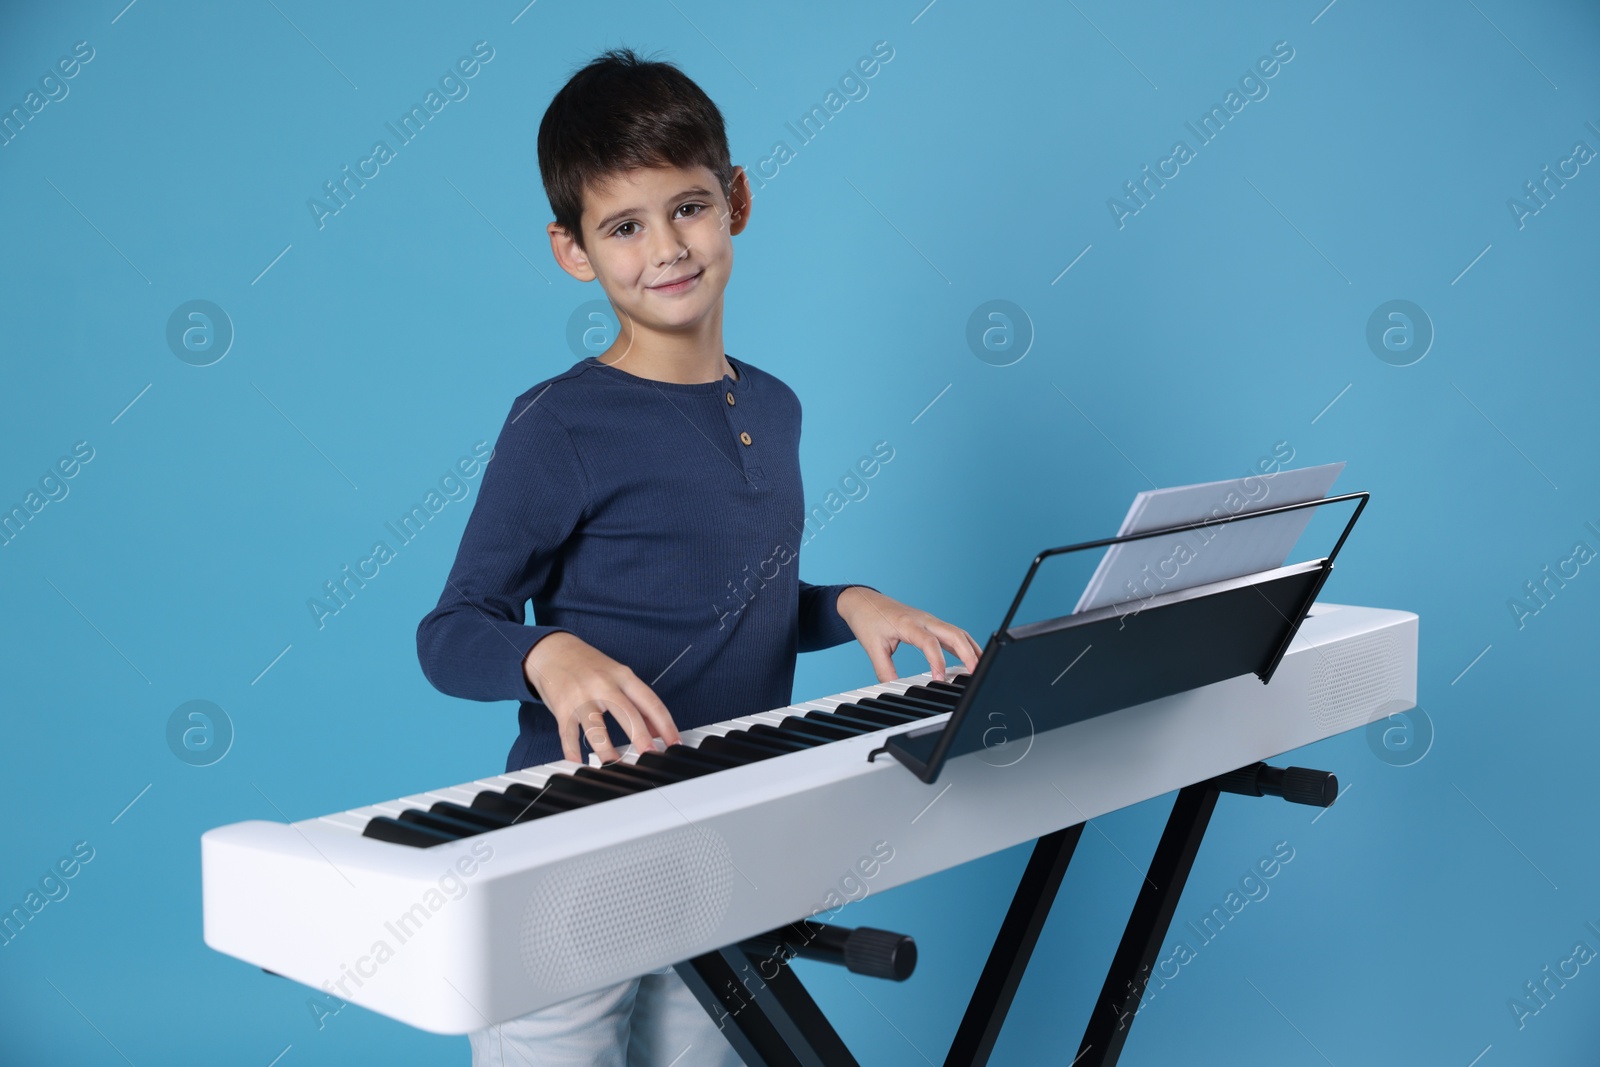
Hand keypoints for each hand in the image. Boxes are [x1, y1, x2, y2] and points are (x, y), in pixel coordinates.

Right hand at [522, 632, 680, 762]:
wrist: (553, 650)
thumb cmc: (590, 666)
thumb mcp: (618, 677)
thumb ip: (638, 703)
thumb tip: (657, 732)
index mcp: (623, 676)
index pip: (650, 701)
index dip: (666, 724)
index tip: (675, 743)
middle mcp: (603, 685)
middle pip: (627, 712)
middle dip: (641, 736)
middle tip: (651, 756)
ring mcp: (581, 696)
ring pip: (596, 726)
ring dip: (606, 749)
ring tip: (615, 766)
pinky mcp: (562, 707)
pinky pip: (568, 733)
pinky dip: (572, 751)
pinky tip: (579, 763)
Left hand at [835, 587, 981, 683]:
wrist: (863, 601)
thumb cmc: (868, 620)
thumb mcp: (872, 647)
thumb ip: (884, 670)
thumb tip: (892, 690)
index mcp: (908, 623)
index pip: (929, 642)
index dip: (937, 662)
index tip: (939, 679)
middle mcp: (923, 619)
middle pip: (953, 633)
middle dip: (968, 652)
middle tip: (976, 672)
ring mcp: (929, 620)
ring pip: (957, 632)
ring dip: (970, 648)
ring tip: (980, 667)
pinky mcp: (930, 624)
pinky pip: (952, 633)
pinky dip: (964, 645)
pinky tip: (970, 658)